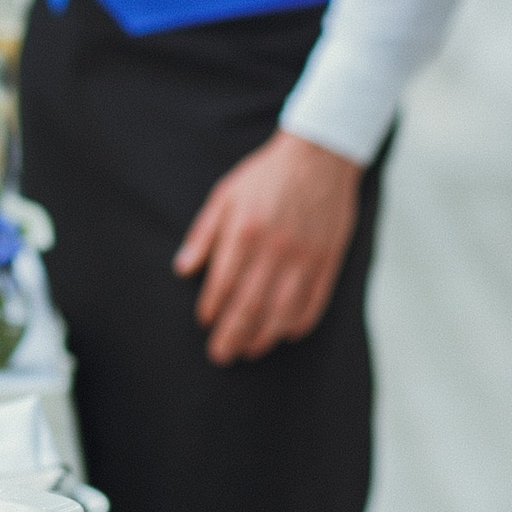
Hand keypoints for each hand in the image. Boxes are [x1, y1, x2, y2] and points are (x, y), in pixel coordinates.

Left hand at [172, 130, 362, 366]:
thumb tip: (182, 270)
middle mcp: (276, 247)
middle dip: (233, 335)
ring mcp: (306, 255)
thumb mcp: (224, 196)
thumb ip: (203, 235)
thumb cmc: (265, 177)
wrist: (319, 155)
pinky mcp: (329, 258)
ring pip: (283, 309)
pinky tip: (286, 333)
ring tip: (250, 351)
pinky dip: (300, 321)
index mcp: (245, 231)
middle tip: (221, 355)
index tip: (205, 323)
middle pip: (250, 304)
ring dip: (264, 336)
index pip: (223, 283)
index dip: (212, 309)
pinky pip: (315, 299)